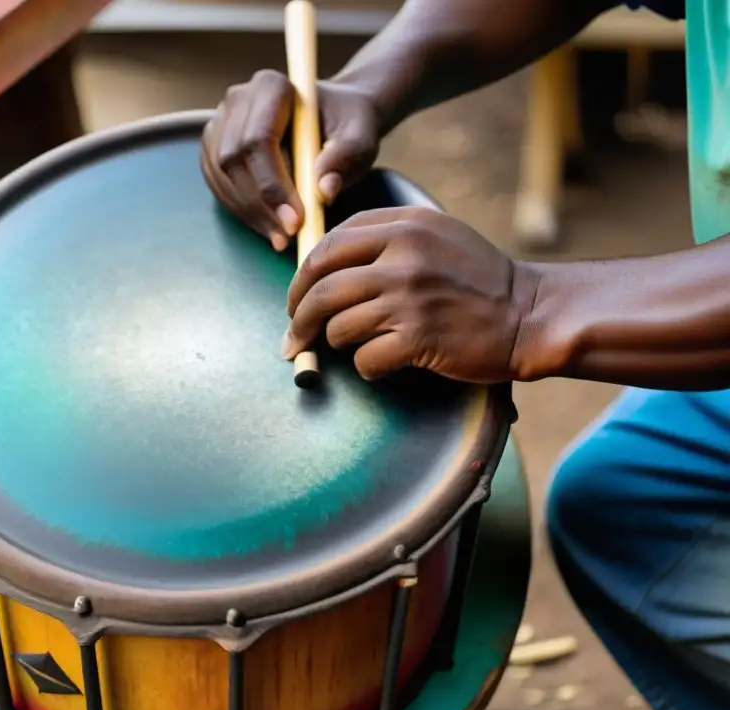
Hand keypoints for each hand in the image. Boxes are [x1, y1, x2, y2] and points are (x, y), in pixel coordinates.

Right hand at [201, 69, 379, 251]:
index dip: (272, 184)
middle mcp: (238, 99)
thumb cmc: (347, 124)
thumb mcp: (360, 136)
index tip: (296, 219)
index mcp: (271, 86)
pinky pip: (218, 185)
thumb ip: (347, 156)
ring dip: (250, 213)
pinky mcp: (214, 148)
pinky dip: (241, 211)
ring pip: (222, 176)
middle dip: (260, 204)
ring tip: (282, 236)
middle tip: (290, 234)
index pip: (258, 139)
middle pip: (234, 159)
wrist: (333, 118)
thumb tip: (324, 189)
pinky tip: (268, 226)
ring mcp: (220, 123)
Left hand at [282, 207, 540, 383]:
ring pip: (337, 325)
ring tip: (353, 348)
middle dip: (299, 317)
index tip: (296, 298)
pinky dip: (367, 367)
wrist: (531, 315)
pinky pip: (364, 359)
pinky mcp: (417, 337)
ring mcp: (409, 297)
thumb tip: (323, 264)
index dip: (303, 276)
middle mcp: (403, 255)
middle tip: (293, 337)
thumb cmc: (479, 280)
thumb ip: (385, 237)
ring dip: (336, 344)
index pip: (328, 246)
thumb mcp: (436, 236)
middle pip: (321, 287)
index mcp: (405, 225)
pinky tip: (382, 364)